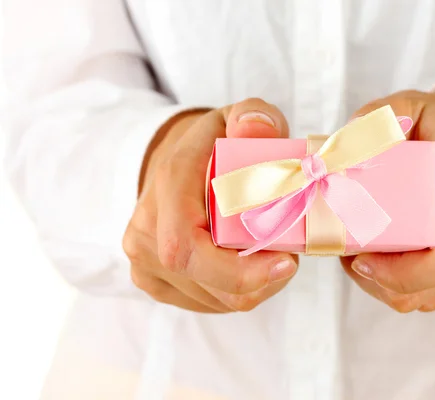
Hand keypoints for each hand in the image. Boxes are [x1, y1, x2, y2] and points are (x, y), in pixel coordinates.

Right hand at [123, 99, 297, 312]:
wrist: (171, 166)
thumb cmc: (211, 145)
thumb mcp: (236, 117)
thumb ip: (253, 115)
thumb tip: (258, 130)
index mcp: (167, 186)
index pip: (187, 247)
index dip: (238, 270)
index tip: (286, 263)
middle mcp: (146, 230)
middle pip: (207, 282)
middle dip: (259, 281)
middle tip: (289, 258)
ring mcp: (145, 261)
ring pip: (213, 299)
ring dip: (253, 286)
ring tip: (269, 254)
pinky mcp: (154, 281)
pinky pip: (206, 303)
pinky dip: (236, 291)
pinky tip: (247, 265)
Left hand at [341, 85, 434, 316]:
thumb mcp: (406, 106)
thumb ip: (369, 125)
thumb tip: (332, 161)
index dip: (404, 273)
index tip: (362, 260)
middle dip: (383, 284)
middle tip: (355, 258)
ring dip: (399, 290)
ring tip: (377, 257)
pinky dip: (425, 292)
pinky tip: (408, 264)